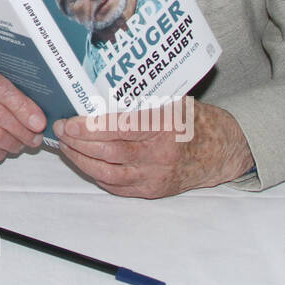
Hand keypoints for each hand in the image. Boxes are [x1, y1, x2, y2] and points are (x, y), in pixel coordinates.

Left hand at [54, 99, 253, 197]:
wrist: (223, 150)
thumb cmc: (195, 120)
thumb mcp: (171, 100)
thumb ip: (139, 102)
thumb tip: (96, 93)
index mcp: (164, 127)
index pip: (120, 129)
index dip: (90, 128)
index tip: (69, 122)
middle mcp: (159, 155)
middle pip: (109, 153)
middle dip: (78, 143)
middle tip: (61, 130)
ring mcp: (156, 176)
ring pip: (109, 174)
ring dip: (82, 161)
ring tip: (67, 147)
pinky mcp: (154, 190)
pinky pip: (118, 187)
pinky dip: (97, 174)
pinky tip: (85, 161)